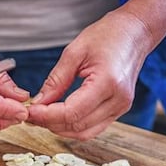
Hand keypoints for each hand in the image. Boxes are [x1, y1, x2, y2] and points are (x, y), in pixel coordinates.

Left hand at [27, 10, 151, 139]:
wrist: (135, 33)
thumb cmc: (108, 35)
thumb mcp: (74, 52)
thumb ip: (55, 81)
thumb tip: (38, 102)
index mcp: (108, 82)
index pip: (71, 113)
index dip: (47, 116)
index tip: (30, 111)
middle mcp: (118, 100)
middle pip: (77, 126)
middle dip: (49, 124)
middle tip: (30, 115)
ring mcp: (121, 108)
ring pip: (84, 132)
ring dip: (60, 129)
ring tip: (42, 117)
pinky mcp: (119, 110)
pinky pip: (93, 128)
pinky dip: (73, 127)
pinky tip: (58, 117)